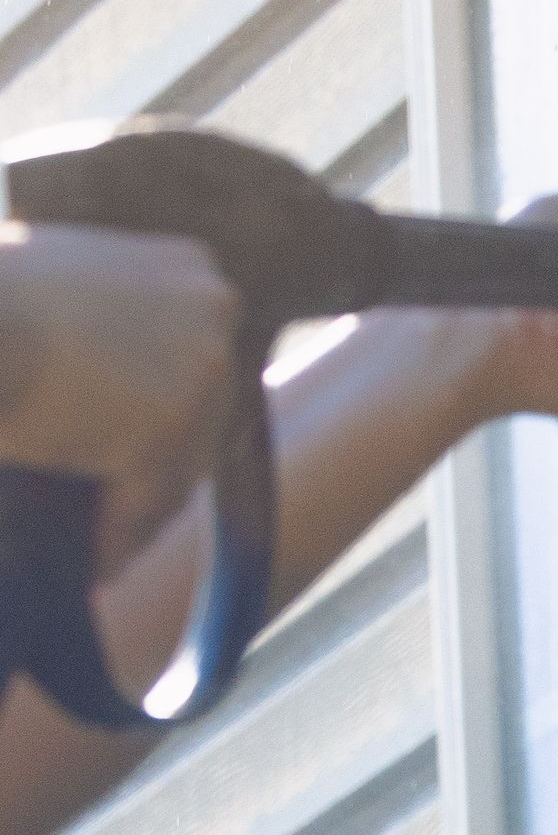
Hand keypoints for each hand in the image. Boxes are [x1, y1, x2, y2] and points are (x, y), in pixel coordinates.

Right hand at [0, 219, 249, 573]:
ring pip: (181, 467)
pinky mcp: (167, 429)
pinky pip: (146, 501)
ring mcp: (201, 369)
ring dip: (139, 511)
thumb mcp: (66, 283)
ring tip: (105, 551)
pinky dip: (118, 536)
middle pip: (204, 420)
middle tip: (128, 511)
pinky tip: (94, 567)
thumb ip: (112, 325)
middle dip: (160, 470)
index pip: (199, 365)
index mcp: (193, 268)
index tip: (145, 453)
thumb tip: (127, 384)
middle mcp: (214, 311)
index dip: (171, 419)